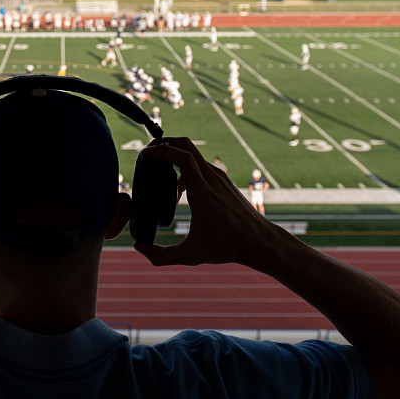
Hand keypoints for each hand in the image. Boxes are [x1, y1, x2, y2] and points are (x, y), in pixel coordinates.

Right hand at [134, 138, 278, 267]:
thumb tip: (139, 247)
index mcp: (203, 192)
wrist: (260, 241)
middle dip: (165, 143)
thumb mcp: (190, 255)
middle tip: (148, 151)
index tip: (145, 154)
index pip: (182, 157)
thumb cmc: (227, 247)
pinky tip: (180, 190)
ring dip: (175, 156)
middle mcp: (212, 178)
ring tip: (159, 172)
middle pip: (186, 145)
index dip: (161, 150)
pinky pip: (201, 165)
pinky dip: (186, 168)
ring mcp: (220, 177)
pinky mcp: (224, 181)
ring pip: (193, 154)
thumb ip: (161, 256)